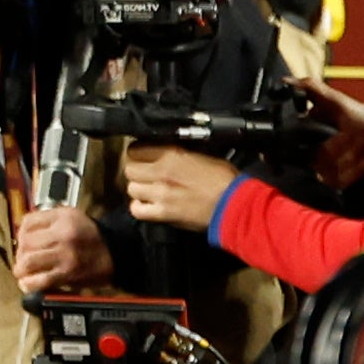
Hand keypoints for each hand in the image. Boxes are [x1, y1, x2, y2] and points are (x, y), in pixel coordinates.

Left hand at [13, 205, 116, 293]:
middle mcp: (63, 235)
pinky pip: (40, 281)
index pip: (28, 222)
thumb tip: (23, 231)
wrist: (116, 251)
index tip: (22, 240)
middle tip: (23, 258)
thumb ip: (47, 220)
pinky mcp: (67, 275)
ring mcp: (64, 256)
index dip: (20, 233)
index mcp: (63, 218)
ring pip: (28, 262)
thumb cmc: (92, 235)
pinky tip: (29, 283)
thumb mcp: (71, 215)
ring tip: (24, 271)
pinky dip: (29, 284)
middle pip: (25, 243)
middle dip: (20, 252)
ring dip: (21, 269)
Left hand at [122, 143, 241, 230]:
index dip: (138, 153)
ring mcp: (160, 194)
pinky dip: (140, 208)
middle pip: (129, 169)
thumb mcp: (202, 155)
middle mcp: (161, 172)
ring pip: (131, 188)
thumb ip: (179, 154)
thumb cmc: (224, 179)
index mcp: (171, 154)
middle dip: (136, 171)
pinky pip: (136, 210)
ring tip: (149, 191)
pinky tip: (149, 205)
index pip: (136, 149)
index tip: (142, 157)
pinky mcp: (163, 214)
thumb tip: (166, 151)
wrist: (234, 205)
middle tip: (145, 175)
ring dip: (139, 189)